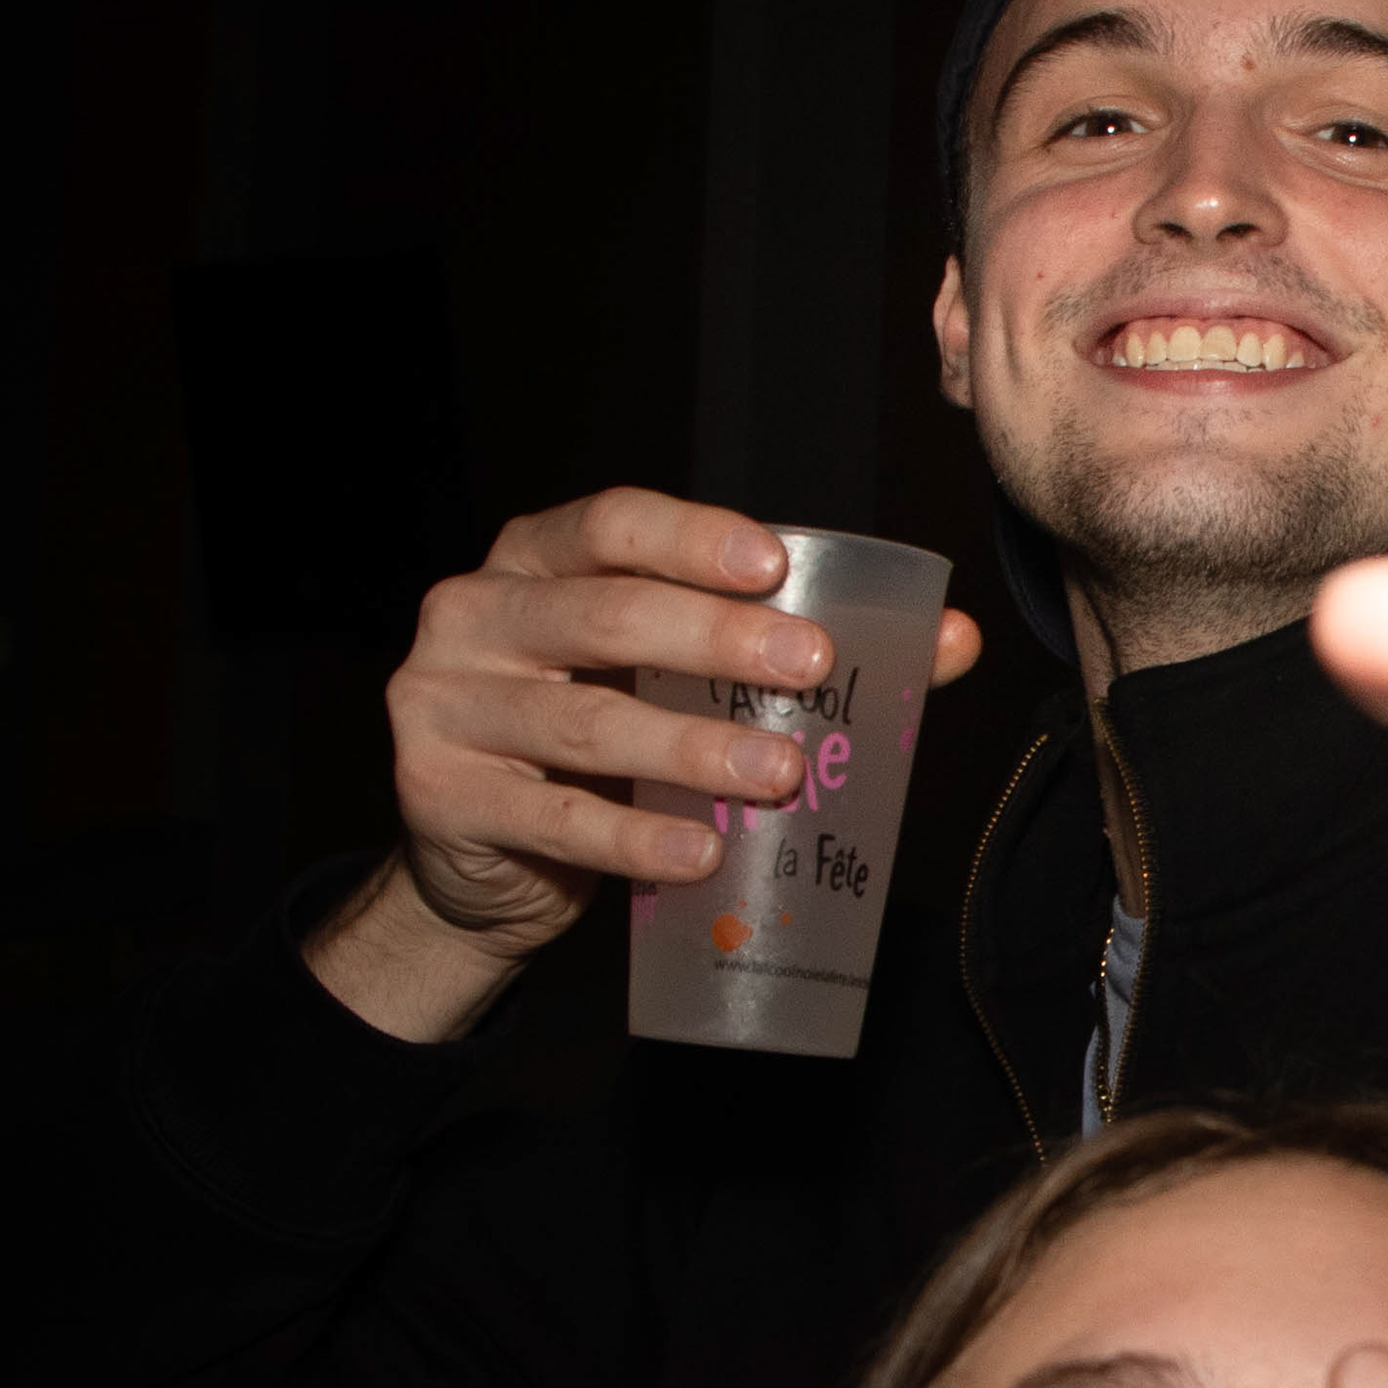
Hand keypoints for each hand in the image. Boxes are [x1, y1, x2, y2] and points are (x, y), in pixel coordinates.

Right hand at [308, 490, 981, 1041]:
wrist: (480, 863)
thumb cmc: (594, 747)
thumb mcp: (668, 681)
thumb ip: (782, 655)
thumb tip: (948, 645)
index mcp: (532, 562)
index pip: (609, 524)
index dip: (691, 538)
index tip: (774, 565)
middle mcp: (475, 616)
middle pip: (605, 616)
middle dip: (715, 640)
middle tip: (809, 668)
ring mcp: (444, 706)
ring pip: (586, 722)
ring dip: (692, 749)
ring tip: (781, 773)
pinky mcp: (440, 797)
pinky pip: (554, 818)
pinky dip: (635, 838)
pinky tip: (701, 851)